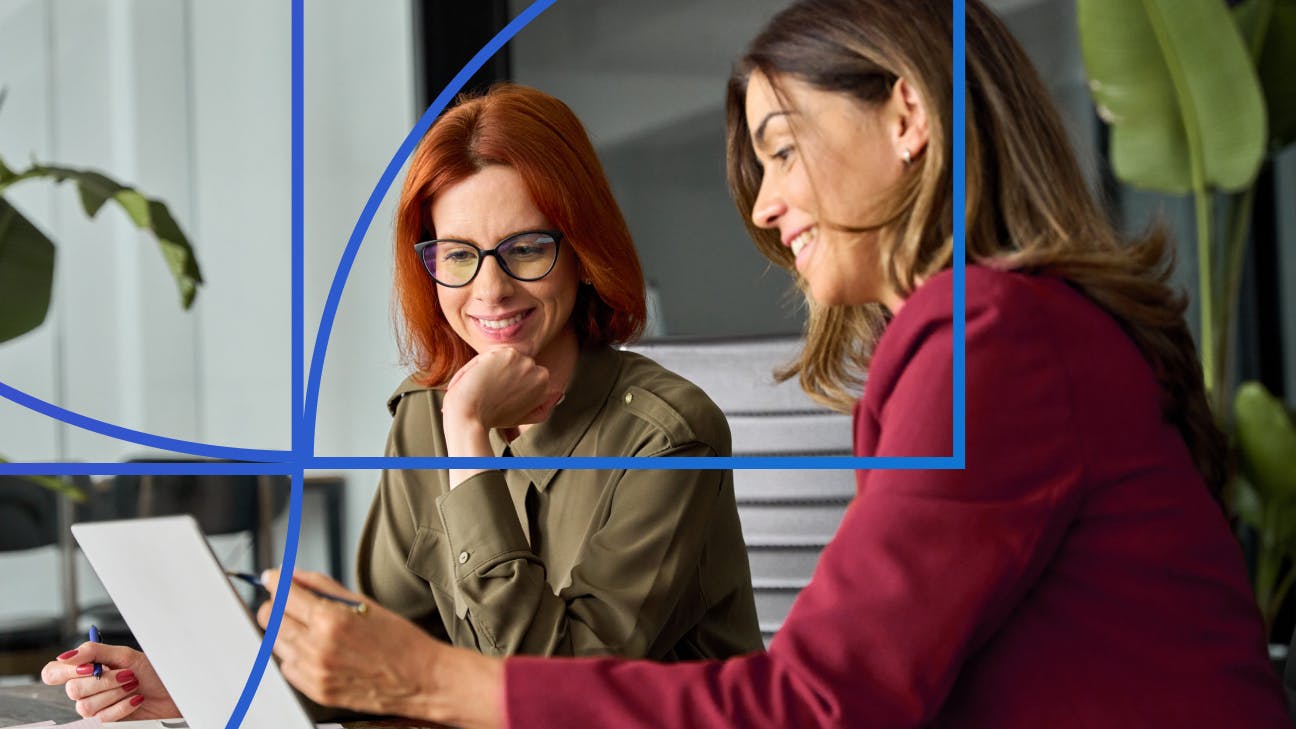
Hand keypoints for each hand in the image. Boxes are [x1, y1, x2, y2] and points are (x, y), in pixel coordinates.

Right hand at [41, 642, 179, 721]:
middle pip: (72, 689)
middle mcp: (86, 688)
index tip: (89, 667)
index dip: (64, 671)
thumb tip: (67, 655)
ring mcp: (93, 707)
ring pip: (85, 705)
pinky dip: (123, 705)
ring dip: (115, 693)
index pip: (53, 672)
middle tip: (126, 674)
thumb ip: (94, 652)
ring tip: (133, 685)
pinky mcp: (104, 722)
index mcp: (86, 669)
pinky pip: (102, 717)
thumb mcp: (125, 655)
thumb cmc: (152, 673)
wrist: (172, 693)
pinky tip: (135, 699)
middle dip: (103, 681)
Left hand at [257, 569, 502, 726]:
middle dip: (277, 604)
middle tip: (291, 600)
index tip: (273, 578)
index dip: (275, 581)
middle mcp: (318, 648)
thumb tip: (293, 575)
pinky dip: (294, 655)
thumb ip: (323, 586)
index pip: (284, 594)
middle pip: (271, 618)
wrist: (420, 680)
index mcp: (331, 620)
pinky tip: (315, 649)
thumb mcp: (364, 602)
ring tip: (309, 626)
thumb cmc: (400, 641)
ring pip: (275, 643)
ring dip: (285, 629)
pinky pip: (288, 667)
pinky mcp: (316, 691)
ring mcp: (314, 672)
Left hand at [442, 348, 562, 433]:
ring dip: (490, 368)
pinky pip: (491, 354)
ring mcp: (524, 361)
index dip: (507, 383)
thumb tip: (559, 394)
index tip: (498, 396)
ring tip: (484, 387)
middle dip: (501, 374)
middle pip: (514, 363)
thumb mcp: (523, 416)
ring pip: (501, 358)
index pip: (523, 372)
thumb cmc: (491, 418)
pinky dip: (480, 364)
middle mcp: (539, 371)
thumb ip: (542, 407)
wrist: (470, 416)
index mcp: (544, 384)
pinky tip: (479, 379)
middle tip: (490, 393)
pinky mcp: (507, 353)